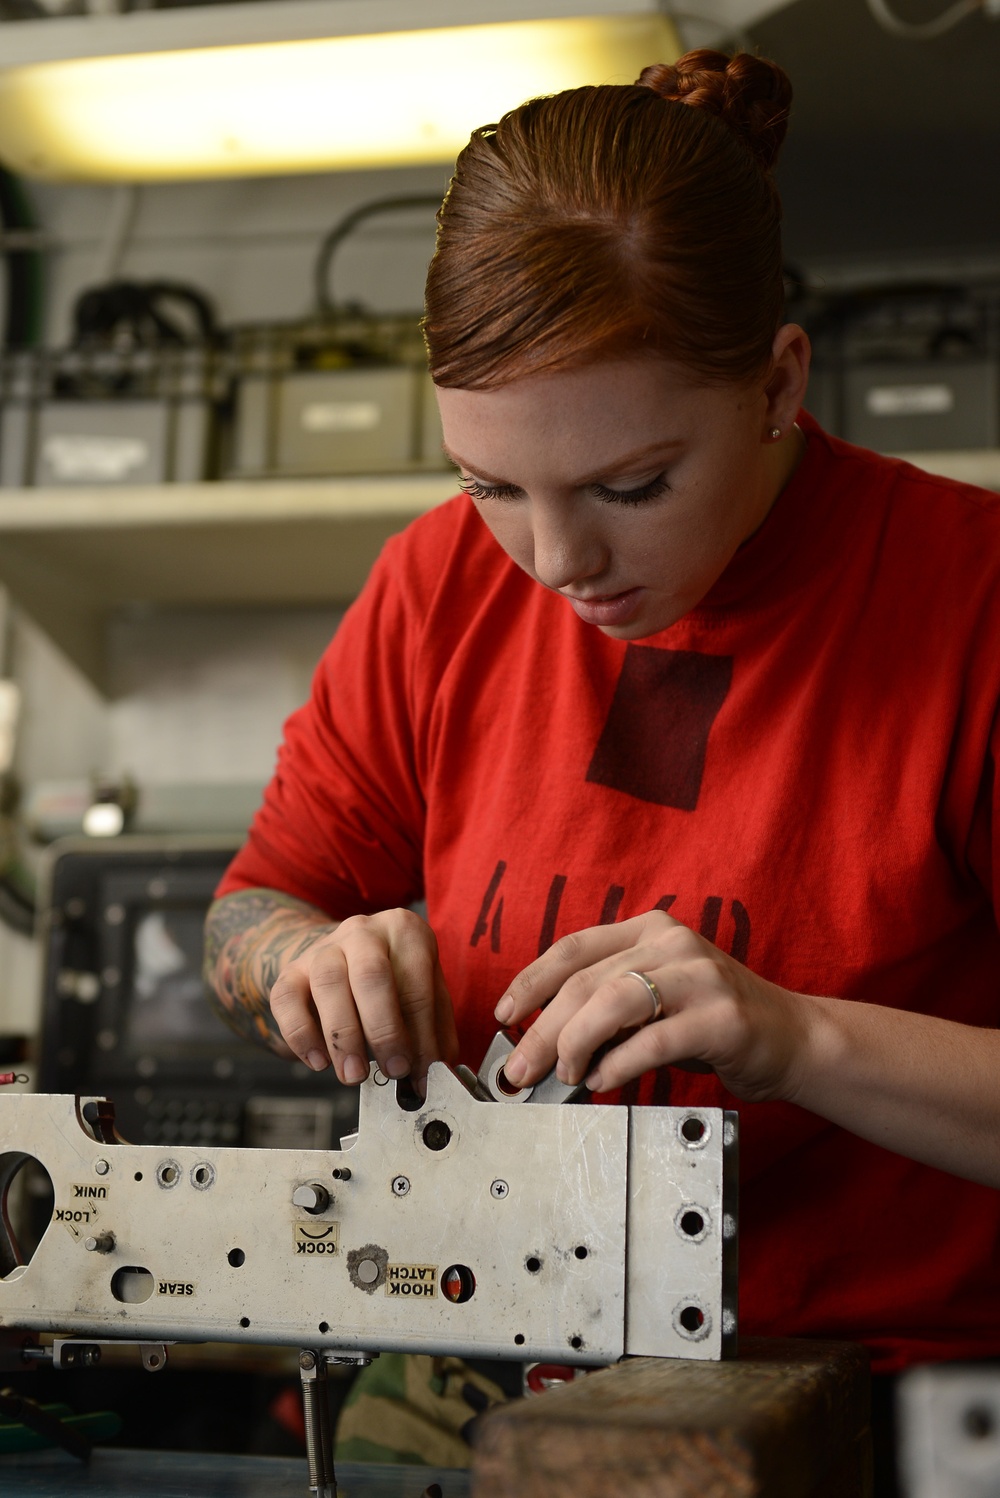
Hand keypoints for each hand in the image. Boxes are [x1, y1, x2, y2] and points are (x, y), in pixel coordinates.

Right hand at [268, 908, 458, 1088]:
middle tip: (393, 1070)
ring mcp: (324, 947)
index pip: (417, 985)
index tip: (420, 1070)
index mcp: (405, 931)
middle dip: (384, 1030)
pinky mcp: (291, 970)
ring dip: (343, 1036)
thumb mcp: (426, 992)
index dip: (422, 1034)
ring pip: (328, 983)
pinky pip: (287, 999)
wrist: (343, 956)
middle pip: (371, 975)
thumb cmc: (393, 978)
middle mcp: (363, 931)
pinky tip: (318, 1060)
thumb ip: (435, 1031)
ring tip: (355, 1074)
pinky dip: (301, 1034)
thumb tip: (438, 1071)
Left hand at [494, 909, 811, 1100]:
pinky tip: (602, 1081)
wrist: (794, 1038)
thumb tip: (544, 1041)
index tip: (504, 1015)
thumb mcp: (659, 998)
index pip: (574, 948)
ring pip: (613, 1001)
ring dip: (575, 1043)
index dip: (531, 981)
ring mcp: (700, 976)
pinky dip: (617, 1064)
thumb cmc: (716, 1022)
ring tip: (564, 1074)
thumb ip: (609, 1006)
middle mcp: (673, 943)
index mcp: (651, 930)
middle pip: (586, 981)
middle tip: (520, 1068)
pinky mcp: (721, 1018)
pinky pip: (652, 1040)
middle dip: (542, 1029)